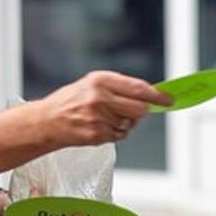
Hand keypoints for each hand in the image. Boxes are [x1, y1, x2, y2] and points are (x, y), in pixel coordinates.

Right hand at [38, 71, 172, 147]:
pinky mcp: (97, 134)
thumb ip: (119, 88)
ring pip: (130, 124)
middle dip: (140, 112)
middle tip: (131, 112)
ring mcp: (98, 117)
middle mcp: (100, 97)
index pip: (138, 88)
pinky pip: (120, 136)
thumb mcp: (92, 84)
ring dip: (124, 124)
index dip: (157, 95)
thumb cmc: (71, 101)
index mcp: (100, 80)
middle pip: (140, 109)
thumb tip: (149, 95)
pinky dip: (115, 133)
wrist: (47, 120)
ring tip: (104, 119)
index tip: (169, 99)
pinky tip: (100, 127)